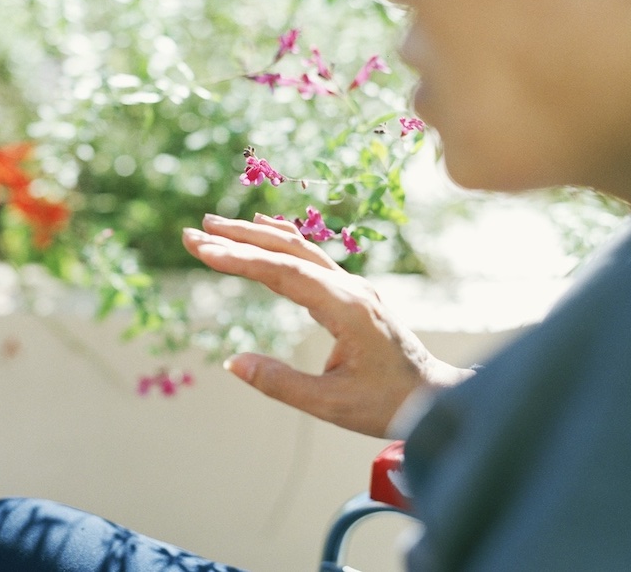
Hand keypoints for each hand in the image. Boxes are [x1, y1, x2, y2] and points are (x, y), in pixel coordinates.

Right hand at [182, 213, 470, 437]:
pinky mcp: (352, 293)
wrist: (436, 397)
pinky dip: (281, 241)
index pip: (285, 272)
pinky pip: (311, 257)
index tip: (204, 250)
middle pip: (289, 250)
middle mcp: (350, 288)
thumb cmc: (388, 404)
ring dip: (257, 235)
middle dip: (239, 238)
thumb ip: (281, 383)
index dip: (242, 259)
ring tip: (216, 226)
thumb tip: (232, 363)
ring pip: (300, 249)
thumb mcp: (331, 404)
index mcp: (347, 308)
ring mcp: (353, 287)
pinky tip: (262, 230)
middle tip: (194, 232)